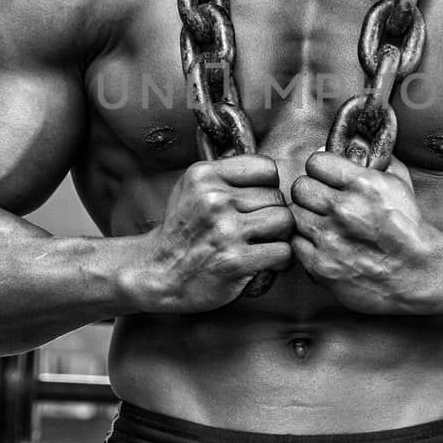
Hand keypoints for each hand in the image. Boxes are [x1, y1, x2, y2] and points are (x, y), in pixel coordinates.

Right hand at [140, 156, 293, 311]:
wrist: (157, 274)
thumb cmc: (182, 232)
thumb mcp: (191, 189)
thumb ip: (225, 174)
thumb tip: (269, 171)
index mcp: (203, 176)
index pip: (266, 168)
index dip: (268, 186)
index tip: (258, 201)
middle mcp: (214, 200)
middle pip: (277, 196)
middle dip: (273, 214)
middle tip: (258, 228)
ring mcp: (225, 231)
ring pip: (285, 222)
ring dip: (280, 236)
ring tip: (263, 243)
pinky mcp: (236, 261)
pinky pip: (283, 252)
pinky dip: (279, 261)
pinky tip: (264, 262)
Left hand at [289, 151, 438, 313]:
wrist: (418, 274)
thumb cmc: (408, 228)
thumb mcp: (399, 182)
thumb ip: (375, 158)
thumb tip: (352, 142)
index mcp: (363, 184)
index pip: (316, 161)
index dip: (321, 168)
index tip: (326, 177)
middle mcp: (344, 210)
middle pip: (300, 186)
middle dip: (310, 192)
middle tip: (321, 201)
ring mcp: (330, 239)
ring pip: (294, 215)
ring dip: (306, 217)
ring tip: (322, 223)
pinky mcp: (321, 266)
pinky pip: (295, 243)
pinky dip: (305, 242)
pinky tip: (322, 243)